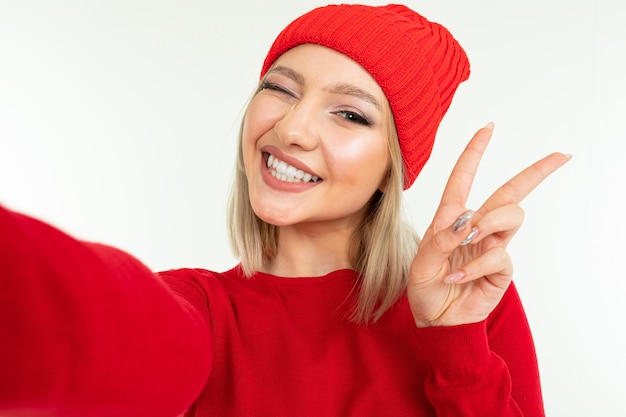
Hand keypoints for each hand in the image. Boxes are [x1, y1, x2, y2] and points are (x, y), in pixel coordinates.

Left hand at [407, 123, 570, 326]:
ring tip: (471, 237)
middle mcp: (475, 227)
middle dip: (536, 172)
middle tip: (561, 156)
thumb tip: (467, 221)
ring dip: (491, 221)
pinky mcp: (500, 269)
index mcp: (451, 218)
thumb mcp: (421, 262)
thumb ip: (441, 239)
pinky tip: (459, 277)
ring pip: (511, 216)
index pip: (464, 178)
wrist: (434, 318)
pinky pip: (500, 255)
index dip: (475, 152)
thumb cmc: (424, 286)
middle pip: (511, 192)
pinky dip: (478, 265)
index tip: (488, 128)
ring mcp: (491, 246)